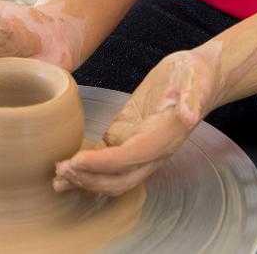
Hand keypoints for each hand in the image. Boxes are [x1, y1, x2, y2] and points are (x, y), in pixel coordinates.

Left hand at [53, 49, 218, 195]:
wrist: (200, 76)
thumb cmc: (196, 76)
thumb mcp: (196, 81)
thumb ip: (192, 98)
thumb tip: (189, 116)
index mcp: (166, 138)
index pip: (131, 158)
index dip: (104, 164)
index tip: (77, 160)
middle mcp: (152, 150)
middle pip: (120, 179)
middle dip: (90, 179)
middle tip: (61, 171)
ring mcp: (138, 146)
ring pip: (112, 176)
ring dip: (85, 180)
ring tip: (57, 179)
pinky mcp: (128, 135)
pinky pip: (106, 159)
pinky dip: (87, 166)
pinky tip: (66, 167)